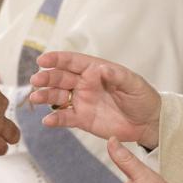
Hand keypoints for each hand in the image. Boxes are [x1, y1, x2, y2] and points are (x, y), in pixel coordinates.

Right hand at [28, 51, 161, 149]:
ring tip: (35, 98)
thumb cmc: (142, 97)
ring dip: (45, 96)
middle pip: (60, 78)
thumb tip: (102, 69)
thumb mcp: (134, 84)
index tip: (43, 60)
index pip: (72, 61)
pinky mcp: (81, 119)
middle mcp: (84, 84)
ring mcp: (81, 101)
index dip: (57, 59)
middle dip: (47, 77)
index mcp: (95, 70)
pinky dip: (55, 118)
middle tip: (37, 80)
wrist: (148, 122)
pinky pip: (64, 117)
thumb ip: (118, 76)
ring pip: (57, 96)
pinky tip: (47, 120)